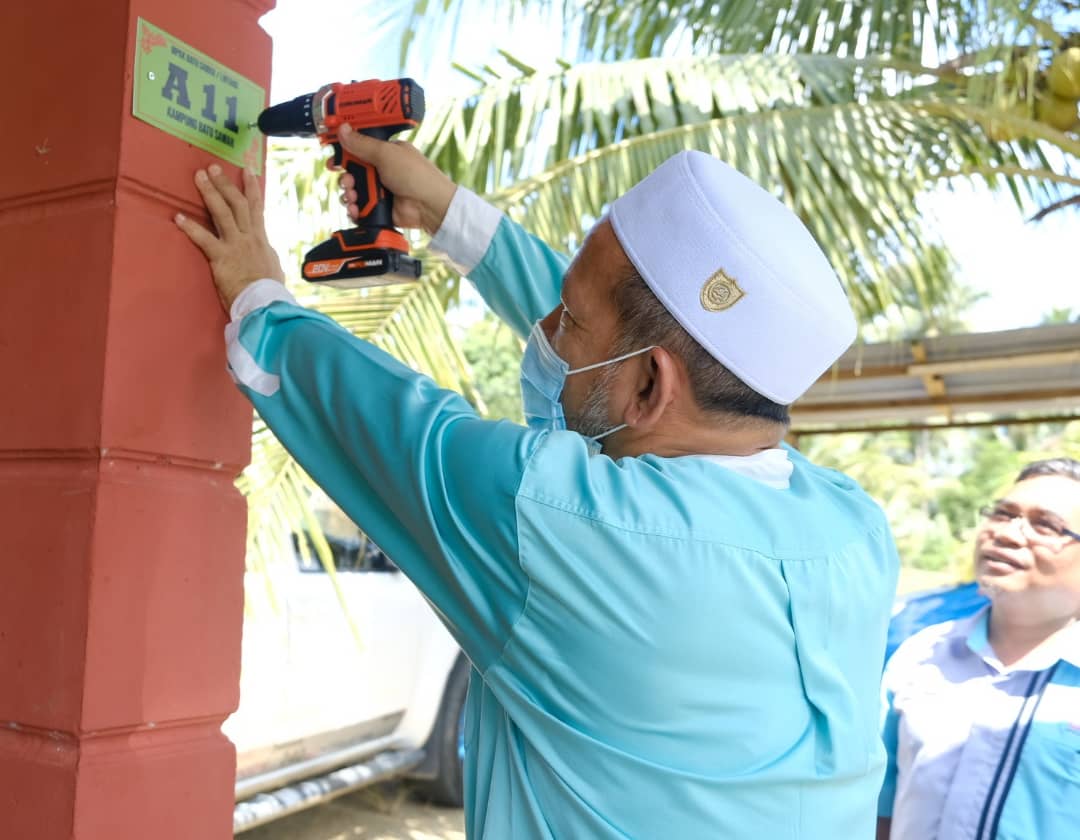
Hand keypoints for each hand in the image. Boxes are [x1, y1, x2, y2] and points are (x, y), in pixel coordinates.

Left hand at [176, 165, 285, 311]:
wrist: (266, 303)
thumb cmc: (270, 291)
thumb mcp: (274, 270)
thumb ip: (269, 259)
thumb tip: (270, 259)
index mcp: (261, 240)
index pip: (257, 208)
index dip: (252, 188)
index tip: (248, 171)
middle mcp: (249, 237)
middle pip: (238, 203)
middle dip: (225, 183)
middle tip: (213, 167)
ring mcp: (236, 245)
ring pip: (223, 213)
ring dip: (210, 193)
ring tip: (199, 177)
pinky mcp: (222, 257)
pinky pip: (204, 239)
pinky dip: (191, 227)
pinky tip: (178, 217)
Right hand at [336, 124, 456, 234]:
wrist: (429, 206)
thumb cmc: (416, 175)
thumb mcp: (386, 153)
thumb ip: (362, 143)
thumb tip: (343, 129)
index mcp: (385, 152)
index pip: (358, 147)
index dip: (344, 149)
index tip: (332, 153)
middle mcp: (381, 170)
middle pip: (352, 170)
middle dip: (345, 175)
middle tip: (348, 178)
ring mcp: (379, 189)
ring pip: (352, 189)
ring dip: (348, 192)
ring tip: (354, 195)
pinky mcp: (378, 207)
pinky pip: (358, 207)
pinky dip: (354, 208)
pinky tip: (356, 208)